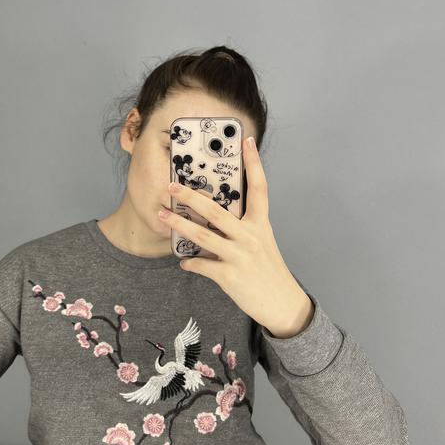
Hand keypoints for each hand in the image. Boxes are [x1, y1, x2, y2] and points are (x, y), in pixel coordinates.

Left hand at [159, 136, 313, 337]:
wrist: (283, 304)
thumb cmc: (269, 271)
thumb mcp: (262, 243)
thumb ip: (244, 228)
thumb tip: (217, 217)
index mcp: (261, 225)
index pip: (259, 188)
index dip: (253, 163)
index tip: (245, 141)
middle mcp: (251, 236)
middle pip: (217, 211)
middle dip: (191, 197)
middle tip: (172, 186)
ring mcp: (240, 256)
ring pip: (203, 236)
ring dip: (179, 225)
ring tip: (162, 215)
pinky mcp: (230, 276)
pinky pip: (203, 266)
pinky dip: (190, 263)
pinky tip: (183, 262)